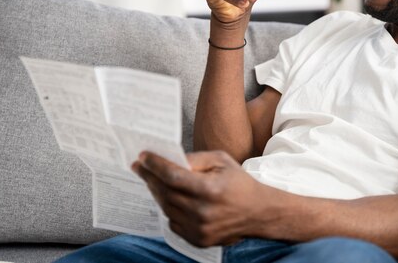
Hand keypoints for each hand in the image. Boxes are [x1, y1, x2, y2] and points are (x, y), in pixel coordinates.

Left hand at [132, 150, 271, 246]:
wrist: (258, 213)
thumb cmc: (239, 183)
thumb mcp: (221, 161)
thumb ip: (196, 158)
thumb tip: (170, 159)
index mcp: (210, 189)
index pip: (173, 176)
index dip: (155, 165)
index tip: (142, 157)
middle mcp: (203, 212)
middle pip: (165, 192)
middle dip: (150, 177)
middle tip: (139, 166)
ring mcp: (199, 229)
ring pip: (166, 208)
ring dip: (157, 192)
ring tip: (152, 180)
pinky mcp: (198, 240)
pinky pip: (173, 222)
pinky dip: (169, 208)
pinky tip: (169, 197)